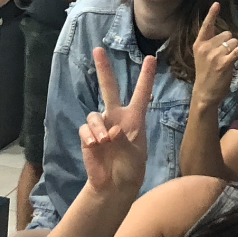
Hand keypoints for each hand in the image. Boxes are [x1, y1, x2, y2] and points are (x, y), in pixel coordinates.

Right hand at [81, 47, 155, 198]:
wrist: (114, 186)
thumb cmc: (131, 168)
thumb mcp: (135, 153)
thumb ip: (124, 139)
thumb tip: (109, 130)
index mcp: (135, 119)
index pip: (141, 94)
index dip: (146, 76)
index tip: (152, 58)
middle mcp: (117, 117)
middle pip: (109, 88)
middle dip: (104, 69)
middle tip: (98, 50)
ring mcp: (101, 126)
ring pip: (95, 115)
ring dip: (98, 128)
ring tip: (104, 142)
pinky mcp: (88, 137)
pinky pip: (85, 129)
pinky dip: (90, 136)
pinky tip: (95, 146)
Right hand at [189, 3, 237, 110]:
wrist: (204, 93)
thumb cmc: (205, 74)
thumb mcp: (201, 56)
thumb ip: (210, 44)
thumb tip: (227, 36)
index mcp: (199, 44)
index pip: (206, 26)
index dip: (212, 14)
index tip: (217, 4)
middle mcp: (206, 47)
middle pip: (226, 34)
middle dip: (230, 41)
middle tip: (225, 54)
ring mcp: (215, 55)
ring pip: (234, 41)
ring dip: (236, 48)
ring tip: (230, 59)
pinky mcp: (225, 63)